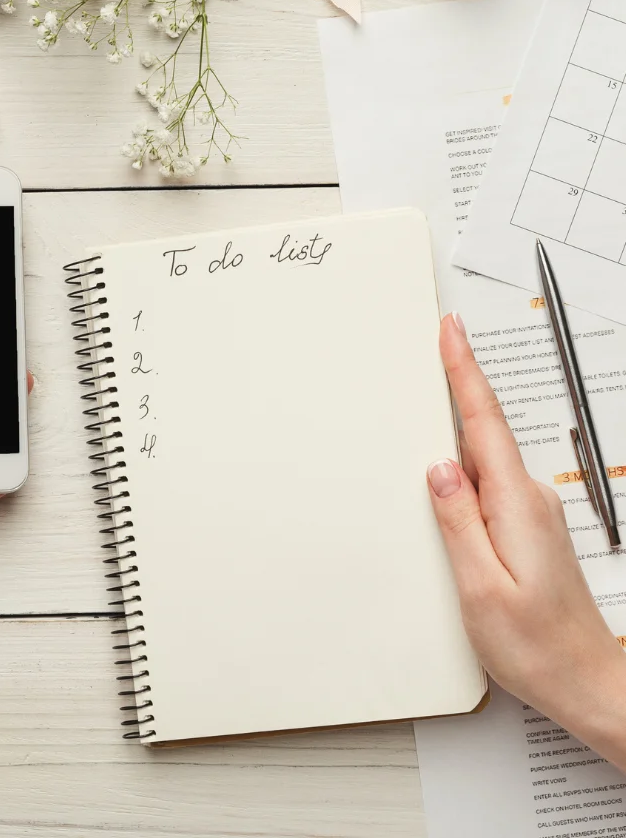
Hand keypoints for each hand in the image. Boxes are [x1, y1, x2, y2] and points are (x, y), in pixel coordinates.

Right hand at [428, 311, 625, 766]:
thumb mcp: (480, 587)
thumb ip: (457, 521)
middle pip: (483, 431)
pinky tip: (445, 479)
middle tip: (431, 348)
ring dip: (457, 430)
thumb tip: (438, 468)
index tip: (452, 332)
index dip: (465, 371)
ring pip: (483, 458)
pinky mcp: (527, 528)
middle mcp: (528, 500)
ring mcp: (531, 513)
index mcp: (515, 505)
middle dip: (456, 387)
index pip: (485, 422)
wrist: (586, 681)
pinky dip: (463, 468)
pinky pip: (487, 483)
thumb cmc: (535, 645)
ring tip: (427, 411)